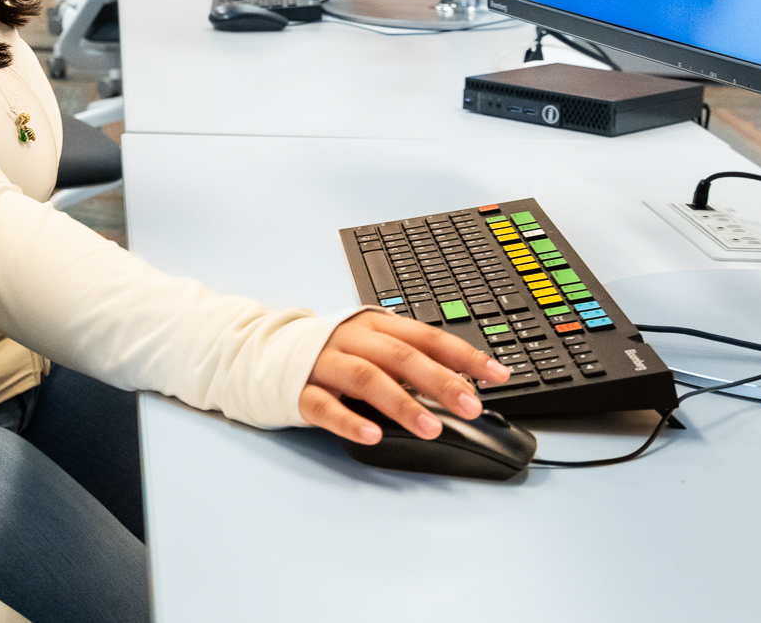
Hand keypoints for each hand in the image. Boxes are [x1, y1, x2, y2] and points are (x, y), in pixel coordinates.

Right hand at [300, 311, 510, 443]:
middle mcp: (351, 339)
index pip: (426, 336)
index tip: (498, 374)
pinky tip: (371, 434)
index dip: (464, 355)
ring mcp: (323, 363)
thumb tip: (464, 384)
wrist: (262, 352)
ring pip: (366, 378)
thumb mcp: (371, 347)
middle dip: (439, 380)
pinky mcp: (299, 389)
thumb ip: (411, 361)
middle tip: (470, 405)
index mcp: (374, 326)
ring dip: (401, 403)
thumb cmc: (329, 353)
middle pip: (400, 356)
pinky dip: (349, 420)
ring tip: (430, 427)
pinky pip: (324, 406)